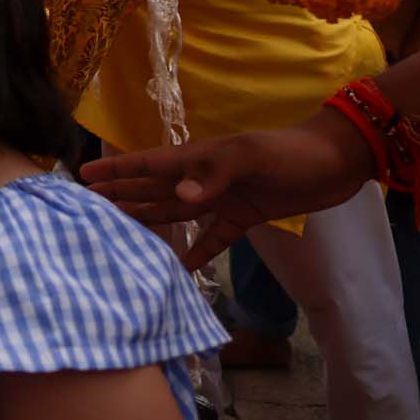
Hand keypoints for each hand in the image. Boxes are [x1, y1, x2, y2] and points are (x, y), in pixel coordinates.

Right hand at [80, 112, 373, 268]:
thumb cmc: (291, 153)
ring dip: (148, 219)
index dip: (117, 169)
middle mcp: (204, 178)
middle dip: (122, 194)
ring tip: (118, 229)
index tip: (83, 174)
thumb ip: (214, 176)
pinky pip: (213, 237)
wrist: (336, 163)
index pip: (149, 165)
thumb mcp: (252, 157)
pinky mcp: (245, 217)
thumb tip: (180, 199)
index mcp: (200, 158)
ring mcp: (223, 198)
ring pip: (175, 211)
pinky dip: (196, 250)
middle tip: (87, 205)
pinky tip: (179, 266)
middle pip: (154, 189)